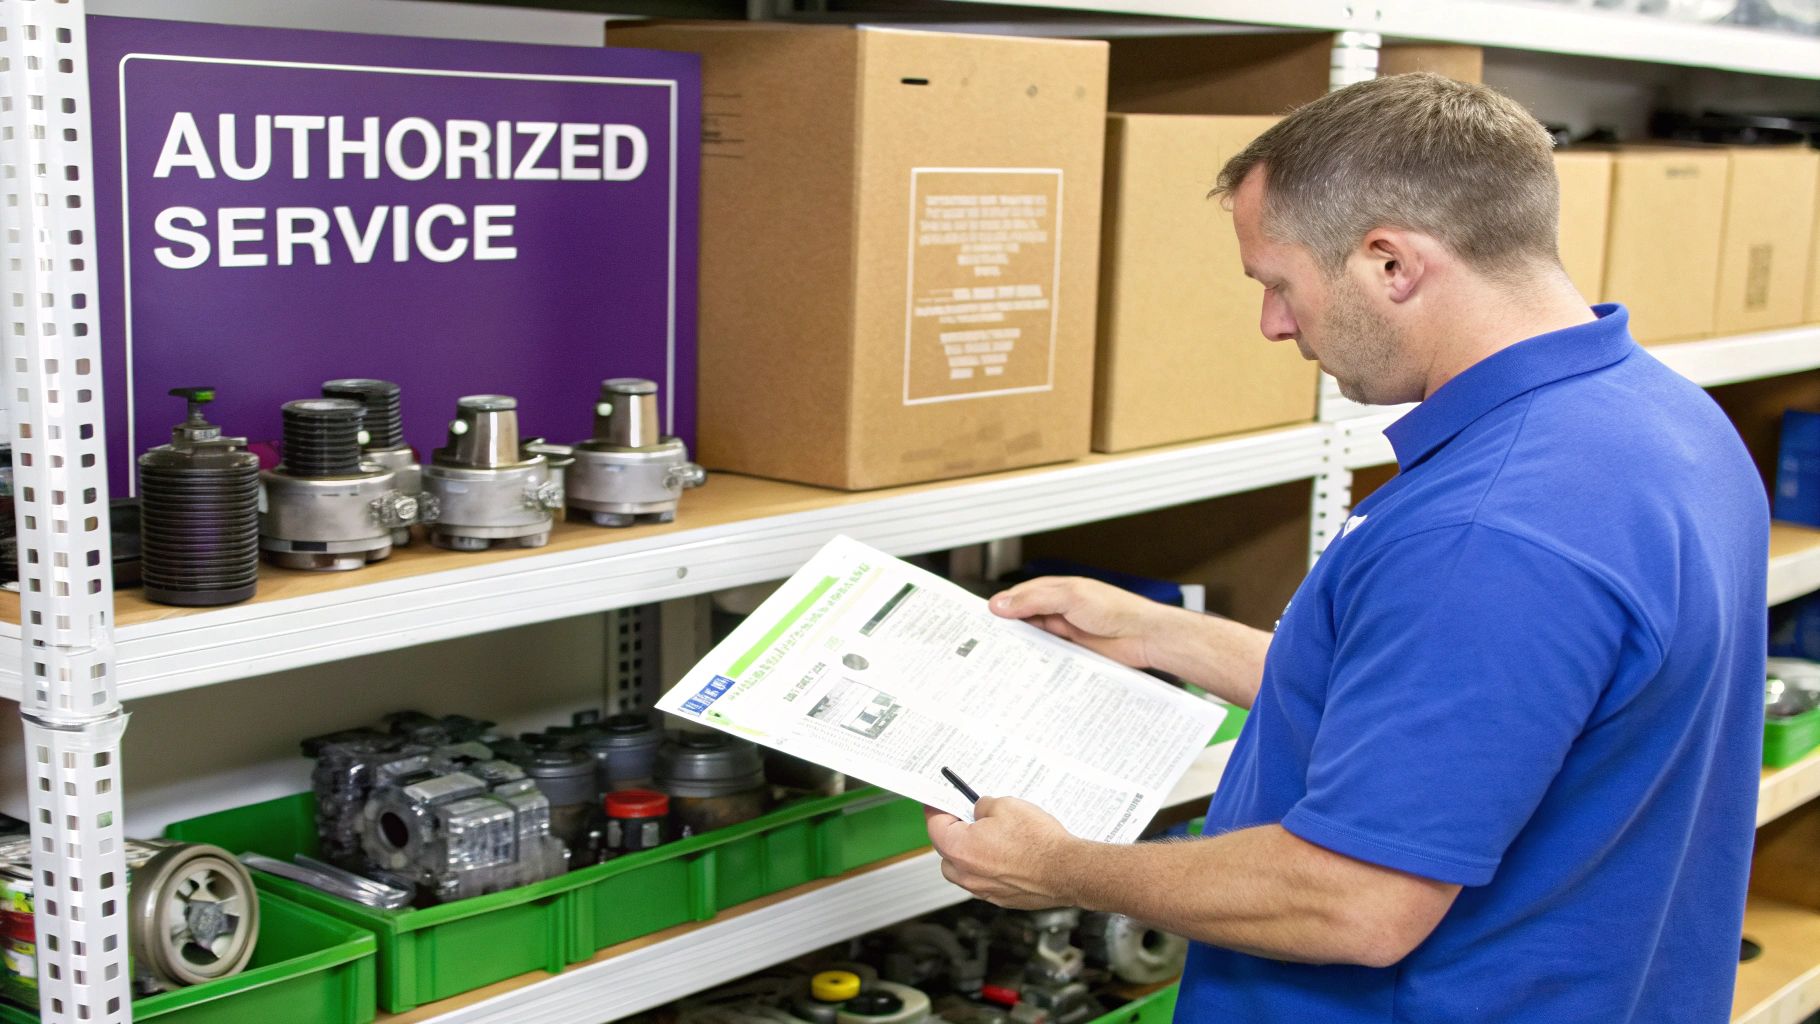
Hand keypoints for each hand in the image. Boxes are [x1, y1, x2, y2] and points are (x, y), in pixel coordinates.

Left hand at [925, 797, 1083, 909]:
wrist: (1066, 870)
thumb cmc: (1038, 842)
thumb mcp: (1006, 806)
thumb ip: (983, 806)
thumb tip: (979, 809)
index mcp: (960, 849)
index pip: (935, 827)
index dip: (936, 810)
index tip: (937, 803)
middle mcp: (967, 875)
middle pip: (946, 852)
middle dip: (952, 833)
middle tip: (967, 817)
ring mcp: (983, 890)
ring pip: (964, 870)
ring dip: (969, 853)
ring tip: (990, 836)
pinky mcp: (1001, 899)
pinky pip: (984, 881)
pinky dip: (988, 868)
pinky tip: (1006, 855)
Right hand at [989, 576, 1162, 669]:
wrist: (1144, 636)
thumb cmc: (1116, 609)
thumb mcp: (1070, 597)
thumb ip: (1035, 600)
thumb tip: (1002, 603)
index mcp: (1059, 590)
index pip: (1022, 595)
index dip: (1003, 604)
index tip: (983, 616)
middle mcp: (1061, 609)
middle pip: (1026, 618)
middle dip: (1008, 627)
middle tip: (986, 639)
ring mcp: (1068, 632)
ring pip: (1036, 638)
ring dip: (1022, 645)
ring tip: (1000, 656)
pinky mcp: (1074, 652)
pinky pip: (1049, 656)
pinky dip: (1038, 660)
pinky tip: (1027, 667)